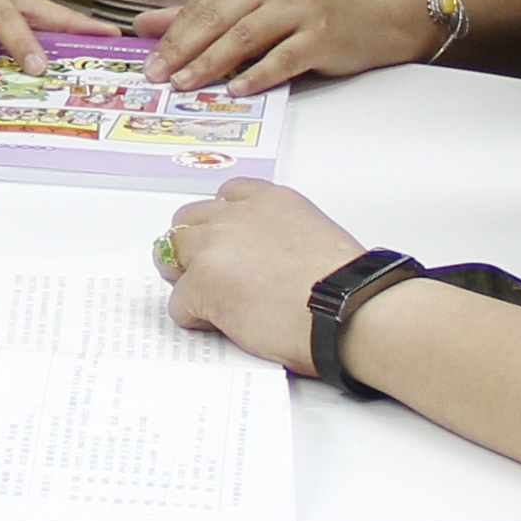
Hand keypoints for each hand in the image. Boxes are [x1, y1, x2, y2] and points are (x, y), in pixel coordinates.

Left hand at [149, 0, 414, 92]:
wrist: (370, 14)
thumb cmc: (303, 10)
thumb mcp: (250, 2)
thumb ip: (199, 13)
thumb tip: (144, 25)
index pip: (202, 3)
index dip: (173, 34)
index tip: (150, 61)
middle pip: (218, 19)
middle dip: (184, 51)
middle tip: (160, 77)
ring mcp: (300, 7)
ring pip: (245, 38)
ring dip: (212, 64)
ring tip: (186, 85)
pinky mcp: (321, 35)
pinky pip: (283, 58)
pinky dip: (257, 75)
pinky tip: (237, 91)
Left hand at [158, 181, 361, 372]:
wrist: (347, 311)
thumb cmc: (345, 287)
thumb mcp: (314, 236)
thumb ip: (278, 235)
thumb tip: (265, 260)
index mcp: (270, 201)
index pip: (227, 194)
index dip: (222, 222)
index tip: (227, 241)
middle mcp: (237, 215)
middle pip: (189, 220)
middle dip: (194, 245)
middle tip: (208, 273)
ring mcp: (215, 247)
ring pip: (173, 253)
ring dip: (186, 275)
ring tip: (209, 299)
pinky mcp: (202, 283)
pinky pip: (178, 302)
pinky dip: (193, 316)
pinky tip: (221, 326)